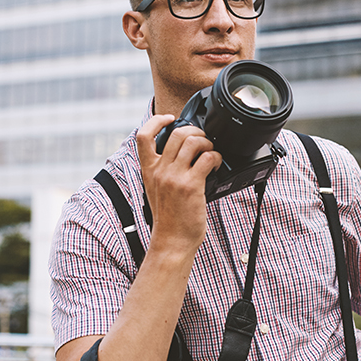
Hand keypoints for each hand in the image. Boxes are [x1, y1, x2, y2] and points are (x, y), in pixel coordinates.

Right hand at [136, 115, 221, 251]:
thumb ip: (163, 171)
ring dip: (207, 143)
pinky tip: (216, 164)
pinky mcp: (191, 186)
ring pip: (193, 142)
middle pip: (176, 133)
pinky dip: (216, 156)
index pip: (143, 136)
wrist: (172, 241)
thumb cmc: (168, 219)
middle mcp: (159, 170)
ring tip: (211, 152)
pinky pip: (207, 158)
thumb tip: (182, 155)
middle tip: (203, 139)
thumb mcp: (156, 190)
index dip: (156, 121)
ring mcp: (174, 177)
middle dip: (194, 131)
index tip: (169, 119)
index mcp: (148, 170)